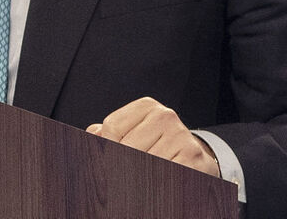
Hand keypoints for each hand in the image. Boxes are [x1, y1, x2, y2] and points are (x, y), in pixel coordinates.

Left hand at [86, 97, 220, 176]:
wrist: (194, 158)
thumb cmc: (155, 144)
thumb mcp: (133, 131)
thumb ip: (108, 132)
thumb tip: (93, 136)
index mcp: (146, 106)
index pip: (112, 126)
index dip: (109, 144)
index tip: (116, 152)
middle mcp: (165, 116)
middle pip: (127, 146)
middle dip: (124, 162)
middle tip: (127, 170)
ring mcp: (181, 135)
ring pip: (144, 162)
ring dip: (141, 174)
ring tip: (147, 173)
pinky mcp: (192, 156)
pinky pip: (163, 173)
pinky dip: (157, 180)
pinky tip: (160, 177)